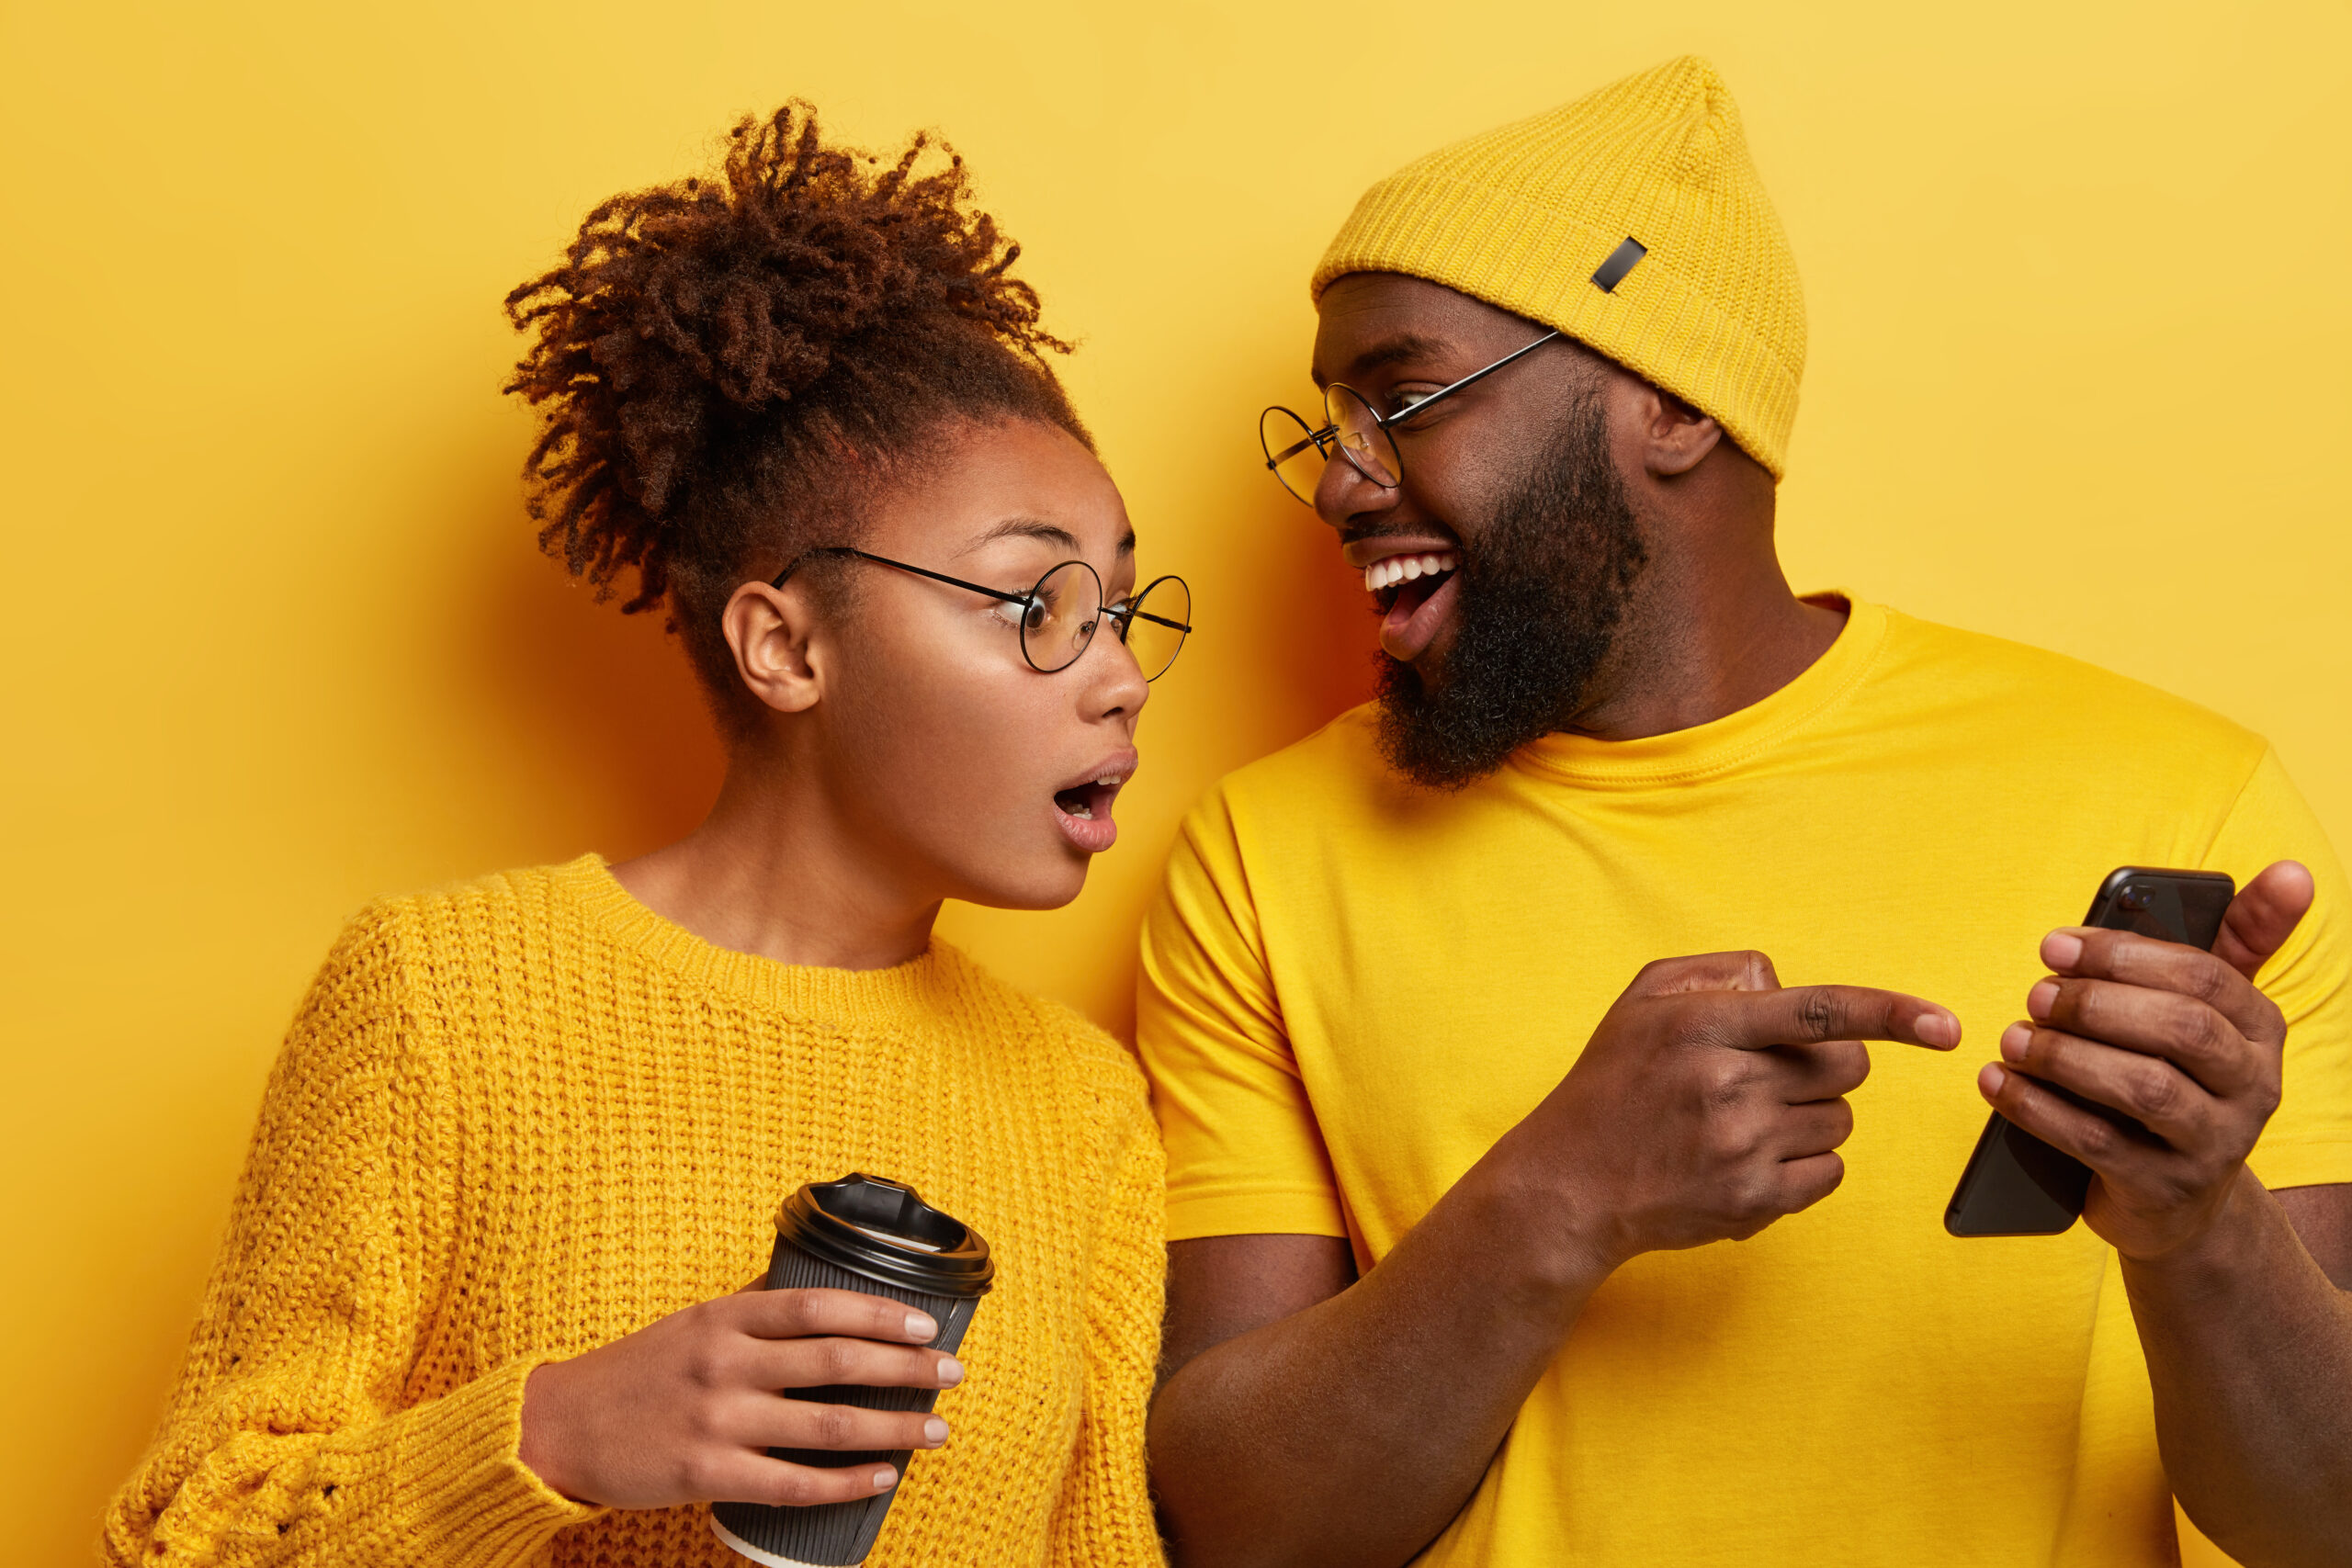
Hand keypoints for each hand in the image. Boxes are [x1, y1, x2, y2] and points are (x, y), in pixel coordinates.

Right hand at [518, 1285, 963, 1508]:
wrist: (558, 1425)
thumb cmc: (634, 1372)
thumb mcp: (692, 1322)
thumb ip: (751, 1310)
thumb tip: (816, 1290)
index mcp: (725, 1316)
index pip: (820, 1306)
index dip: (880, 1313)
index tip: (926, 1325)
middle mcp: (725, 1361)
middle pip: (836, 1360)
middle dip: (906, 1367)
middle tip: (953, 1373)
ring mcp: (716, 1418)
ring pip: (825, 1422)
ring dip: (892, 1426)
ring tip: (935, 1428)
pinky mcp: (705, 1472)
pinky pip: (792, 1482)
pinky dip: (844, 1481)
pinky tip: (880, 1477)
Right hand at [1511, 951, 1959, 1271]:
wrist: (1568, 1183)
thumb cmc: (1611, 1083)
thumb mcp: (1642, 1000)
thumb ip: (1718, 973)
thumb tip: (1783, 983)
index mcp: (1703, 1025)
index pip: (1818, 1012)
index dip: (1891, 1013)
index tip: (1945, 1025)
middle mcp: (1725, 1084)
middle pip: (1846, 1070)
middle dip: (1828, 1067)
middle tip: (1774, 1076)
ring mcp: (1741, 1149)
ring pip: (1839, 1123)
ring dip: (1808, 1118)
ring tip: (1743, 1123)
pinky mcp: (1751, 1202)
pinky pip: (1828, 1175)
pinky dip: (1804, 1166)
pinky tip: (1750, 1160)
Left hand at [1979, 860, 2314, 1260]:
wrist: (2176, 1198)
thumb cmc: (2177, 1077)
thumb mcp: (2208, 1011)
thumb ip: (2238, 939)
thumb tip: (2292, 871)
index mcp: (2261, 1029)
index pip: (2203, 977)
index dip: (2123, 956)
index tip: (2054, 944)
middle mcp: (2253, 1087)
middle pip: (2181, 1029)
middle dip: (2096, 1005)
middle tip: (2033, 993)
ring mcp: (2215, 1145)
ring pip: (2145, 1089)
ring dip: (2066, 1056)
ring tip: (2013, 1037)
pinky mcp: (2166, 1190)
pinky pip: (2099, 1143)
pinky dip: (2039, 1109)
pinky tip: (1998, 1084)